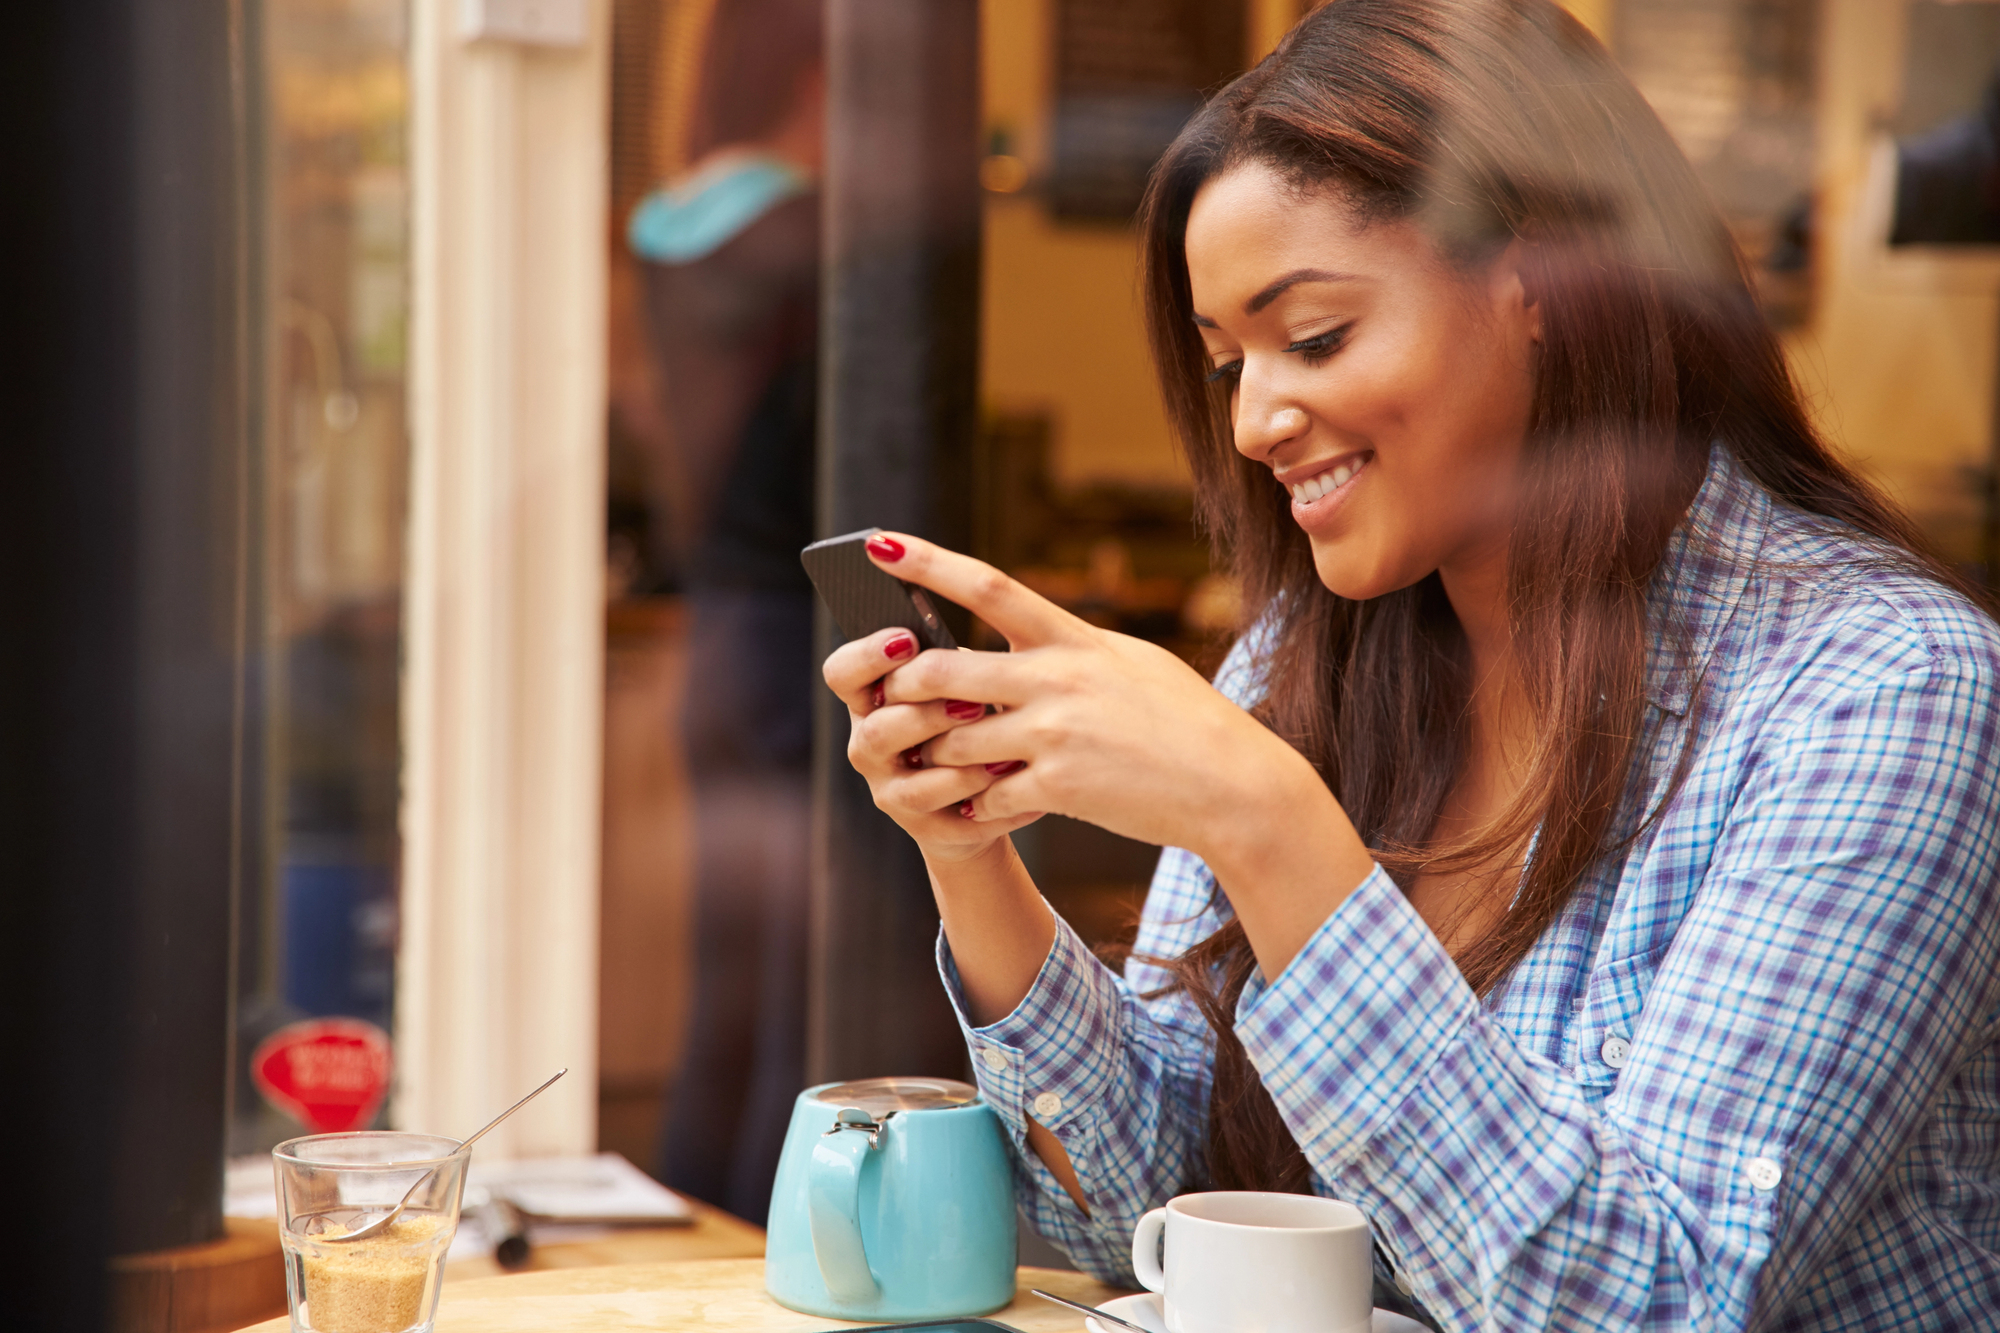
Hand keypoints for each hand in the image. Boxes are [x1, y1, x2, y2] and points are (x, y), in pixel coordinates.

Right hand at [822, 623, 1046, 866]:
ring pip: (915, 786)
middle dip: (926, 717)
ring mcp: (891, 791)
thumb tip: (969, 657)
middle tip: (973, 706)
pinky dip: (991, 806)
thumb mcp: (954, 684)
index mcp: (869, 701)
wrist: (976, 795)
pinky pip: (954, 823)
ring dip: (961, 772)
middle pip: (878, 732)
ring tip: (1004, 759)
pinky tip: (1021, 787)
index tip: (908, 640)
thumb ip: (950, 665)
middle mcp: (869, 746)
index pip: (842, 674)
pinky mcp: (924, 828)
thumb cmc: (964, 720)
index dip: (868, 656)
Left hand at [855, 534, 1362, 896]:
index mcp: (1073, 639)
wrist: (1233, 785)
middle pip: (944, 669)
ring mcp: (1056, 733)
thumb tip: (1024, 635)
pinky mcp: (1059, 786)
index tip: (878, 545)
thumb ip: (1071, 650)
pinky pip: (987, 796)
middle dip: (902, 685)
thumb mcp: (1129, 664)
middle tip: (885, 695)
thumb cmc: (1183, 722)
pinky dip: (976, 807)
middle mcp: (1058, 678)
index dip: (928, 564)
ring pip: (953, 740)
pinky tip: (979, 811)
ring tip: (933, 765)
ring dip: (936, 756)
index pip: (989, 586)